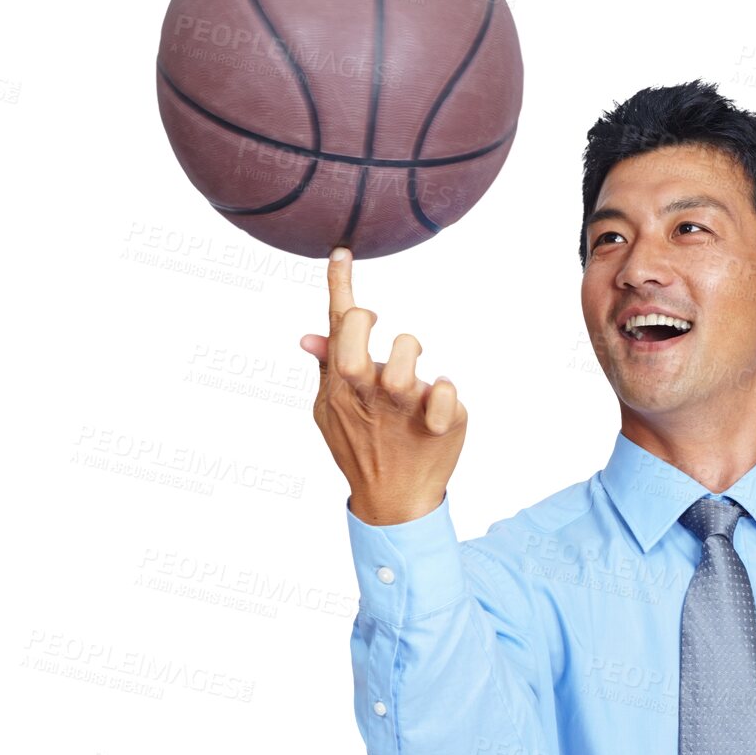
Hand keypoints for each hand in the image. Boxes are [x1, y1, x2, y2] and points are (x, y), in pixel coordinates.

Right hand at [299, 247, 466, 525]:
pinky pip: (445, 397)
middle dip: (363, 327)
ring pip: (406, 367)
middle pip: (355, 351)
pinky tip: (442, 395)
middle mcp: (370, 396)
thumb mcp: (333, 411)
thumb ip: (327, 370)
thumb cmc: (364, 446)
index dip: (339, 288)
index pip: (337, 330)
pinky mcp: (438, 425)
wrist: (394, 501)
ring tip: (414, 368)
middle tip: (375, 325)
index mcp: (344, 387)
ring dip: (410, 353)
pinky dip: (446, 391)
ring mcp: (404, 411)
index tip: (343, 253)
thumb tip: (310, 337)